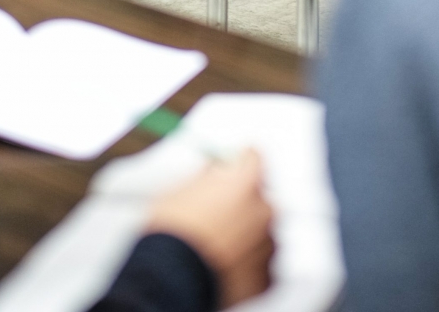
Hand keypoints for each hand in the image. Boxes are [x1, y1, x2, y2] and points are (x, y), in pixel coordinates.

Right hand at [144, 149, 274, 307]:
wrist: (171, 280)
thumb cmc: (171, 235)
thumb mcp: (179, 189)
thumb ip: (206, 176)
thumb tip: (214, 171)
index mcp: (245, 182)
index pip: (253, 157)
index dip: (238, 163)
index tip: (231, 168)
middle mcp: (263, 210)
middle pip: (259, 198)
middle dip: (241, 204)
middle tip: (216, 215)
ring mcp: (267, 244)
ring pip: (262, 231)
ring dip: (245, 234)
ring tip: (216, 245)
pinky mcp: (265, 276)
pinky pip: (261, 262)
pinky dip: (247, 262)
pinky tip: (223, 264)